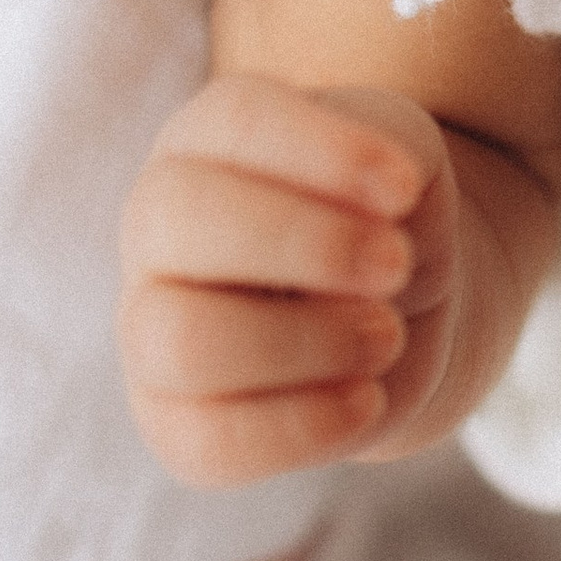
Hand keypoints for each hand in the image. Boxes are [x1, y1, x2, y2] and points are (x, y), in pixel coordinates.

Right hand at [119, 75, 554, 483]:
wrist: (402, 307)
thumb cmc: (388, 216)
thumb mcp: (409, 163)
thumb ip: (394, 168)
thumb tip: (372, 237)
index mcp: (208, 136)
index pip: (236, 119)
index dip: (326, 153)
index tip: (408, 188)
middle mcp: (157, 224)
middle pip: (181, 216)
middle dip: (309, 244)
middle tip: (397, 265)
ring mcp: (150, 327)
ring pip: (181, 340)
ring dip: (306, 340)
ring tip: (386, 334)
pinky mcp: (175, 422)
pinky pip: (208, 441)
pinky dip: (303, 426)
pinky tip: (366, 398)